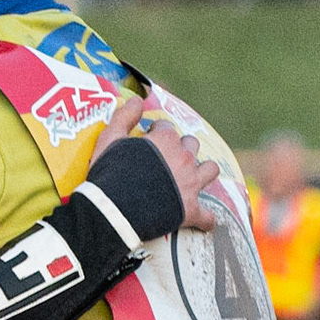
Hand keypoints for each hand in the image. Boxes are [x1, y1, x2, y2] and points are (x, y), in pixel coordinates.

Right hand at [91, 96, 220, 231]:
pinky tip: (202, 220)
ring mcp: (190, 184)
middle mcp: (183, 158)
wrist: (113, 211)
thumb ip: (123, 117)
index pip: (166, 128)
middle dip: (182, 148)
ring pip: (210, 170)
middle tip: (166, 159)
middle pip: (192, 144)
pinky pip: (207, 216)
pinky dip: (205, 218)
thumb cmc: (109, 174)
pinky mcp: (190, 210)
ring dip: (204, 172)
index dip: (156, 133)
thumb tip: (137, 100)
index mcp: (165, 140)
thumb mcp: (109, 139)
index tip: (147, 141)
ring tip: (192, 178)